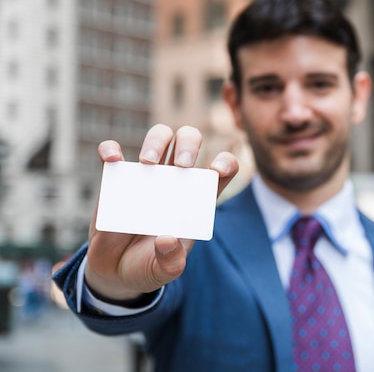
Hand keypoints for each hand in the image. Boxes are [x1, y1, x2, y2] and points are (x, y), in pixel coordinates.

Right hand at [84, 124, 238, 300]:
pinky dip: (110, 150)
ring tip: (148, 163)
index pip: (222, 169)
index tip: (217, 169)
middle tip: (181, 166)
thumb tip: (167, 239)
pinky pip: (113, 154)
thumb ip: (172, 260)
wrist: (116, 272)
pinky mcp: (117, 179)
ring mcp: (147, 176)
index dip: (226, 162)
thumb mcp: (166, 271)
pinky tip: (112, 159)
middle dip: (189, 144)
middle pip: (189, 141)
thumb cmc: (150, 266)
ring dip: (156, 141)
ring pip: (159, 137)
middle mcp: (175, 180)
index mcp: (197, 198)